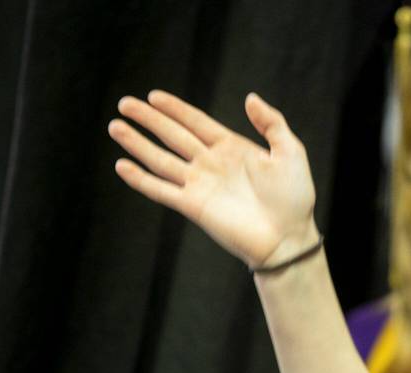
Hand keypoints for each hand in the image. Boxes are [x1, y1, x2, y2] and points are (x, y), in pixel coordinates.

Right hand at [108, 90, 317, 267]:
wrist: (289, 238)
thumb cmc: (295, 198)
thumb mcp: (290, 152)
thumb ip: (271, 123)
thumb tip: (249, 97)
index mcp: (231, 147)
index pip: (196, 122)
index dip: (174, 108)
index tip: (153, 95)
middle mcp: (211, 164)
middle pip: (172, 135)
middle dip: (148, 119)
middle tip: (124, 104)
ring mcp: (200, 185)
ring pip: (160, 159)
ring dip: (137, 144)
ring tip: (115, 127)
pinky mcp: (193, 207)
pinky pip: (161, 190)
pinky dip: (141, 179)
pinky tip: (121, 166)